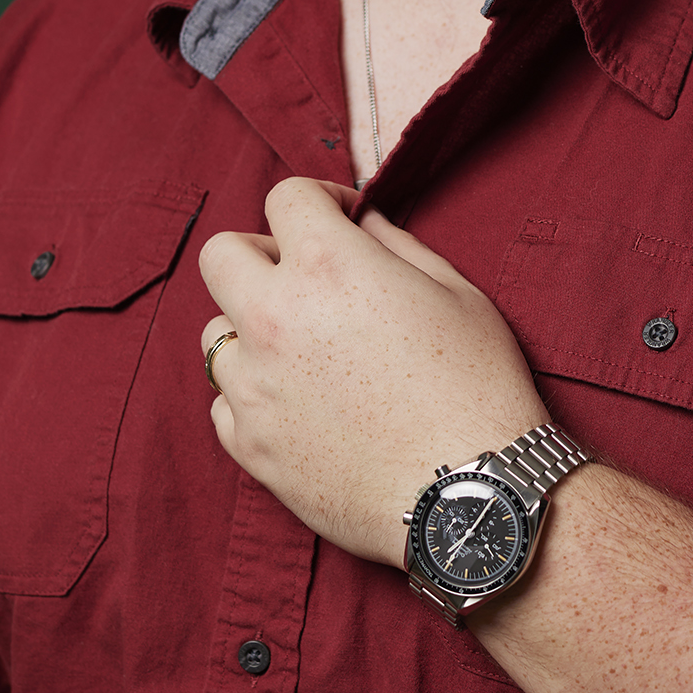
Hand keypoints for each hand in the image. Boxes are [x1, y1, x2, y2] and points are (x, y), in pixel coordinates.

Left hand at [198, 179, 546, 565]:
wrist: (471, 496)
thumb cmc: (478, 389)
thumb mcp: (456, 293)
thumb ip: (396, 245)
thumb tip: (360, 224)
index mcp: (329, 266)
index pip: (285, 196)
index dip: (316, 200)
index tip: (338, 220)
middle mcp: (275, 317)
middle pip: (220, 254)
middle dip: (260, 254)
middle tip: (304, 279)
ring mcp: (254, 386)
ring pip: (214, 333)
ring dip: (251, 330)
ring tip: (304, 353)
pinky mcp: (250, 446)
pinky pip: (225, 403)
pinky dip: (254, 397)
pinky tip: (302, 406)